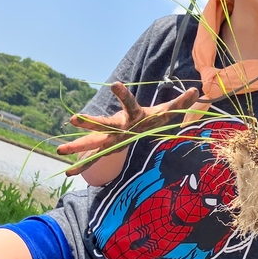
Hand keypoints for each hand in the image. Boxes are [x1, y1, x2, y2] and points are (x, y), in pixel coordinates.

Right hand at [57, 81, 199, 175]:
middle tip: (73, 118)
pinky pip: (94, 157)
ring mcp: (110, 137)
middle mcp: (118, 126)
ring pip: (92, 141)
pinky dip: (82, 166)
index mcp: (133, 116)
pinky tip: (68, 174)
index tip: (114, 84)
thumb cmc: (153, 117)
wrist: (136, 124)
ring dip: (77, 146)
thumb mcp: (167, 111)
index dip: (123, 94)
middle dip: (89, 122)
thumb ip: (180, 101)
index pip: (129, 103)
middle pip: (103, 124)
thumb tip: (197, 89)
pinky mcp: (107, 146)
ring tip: (60, 150)